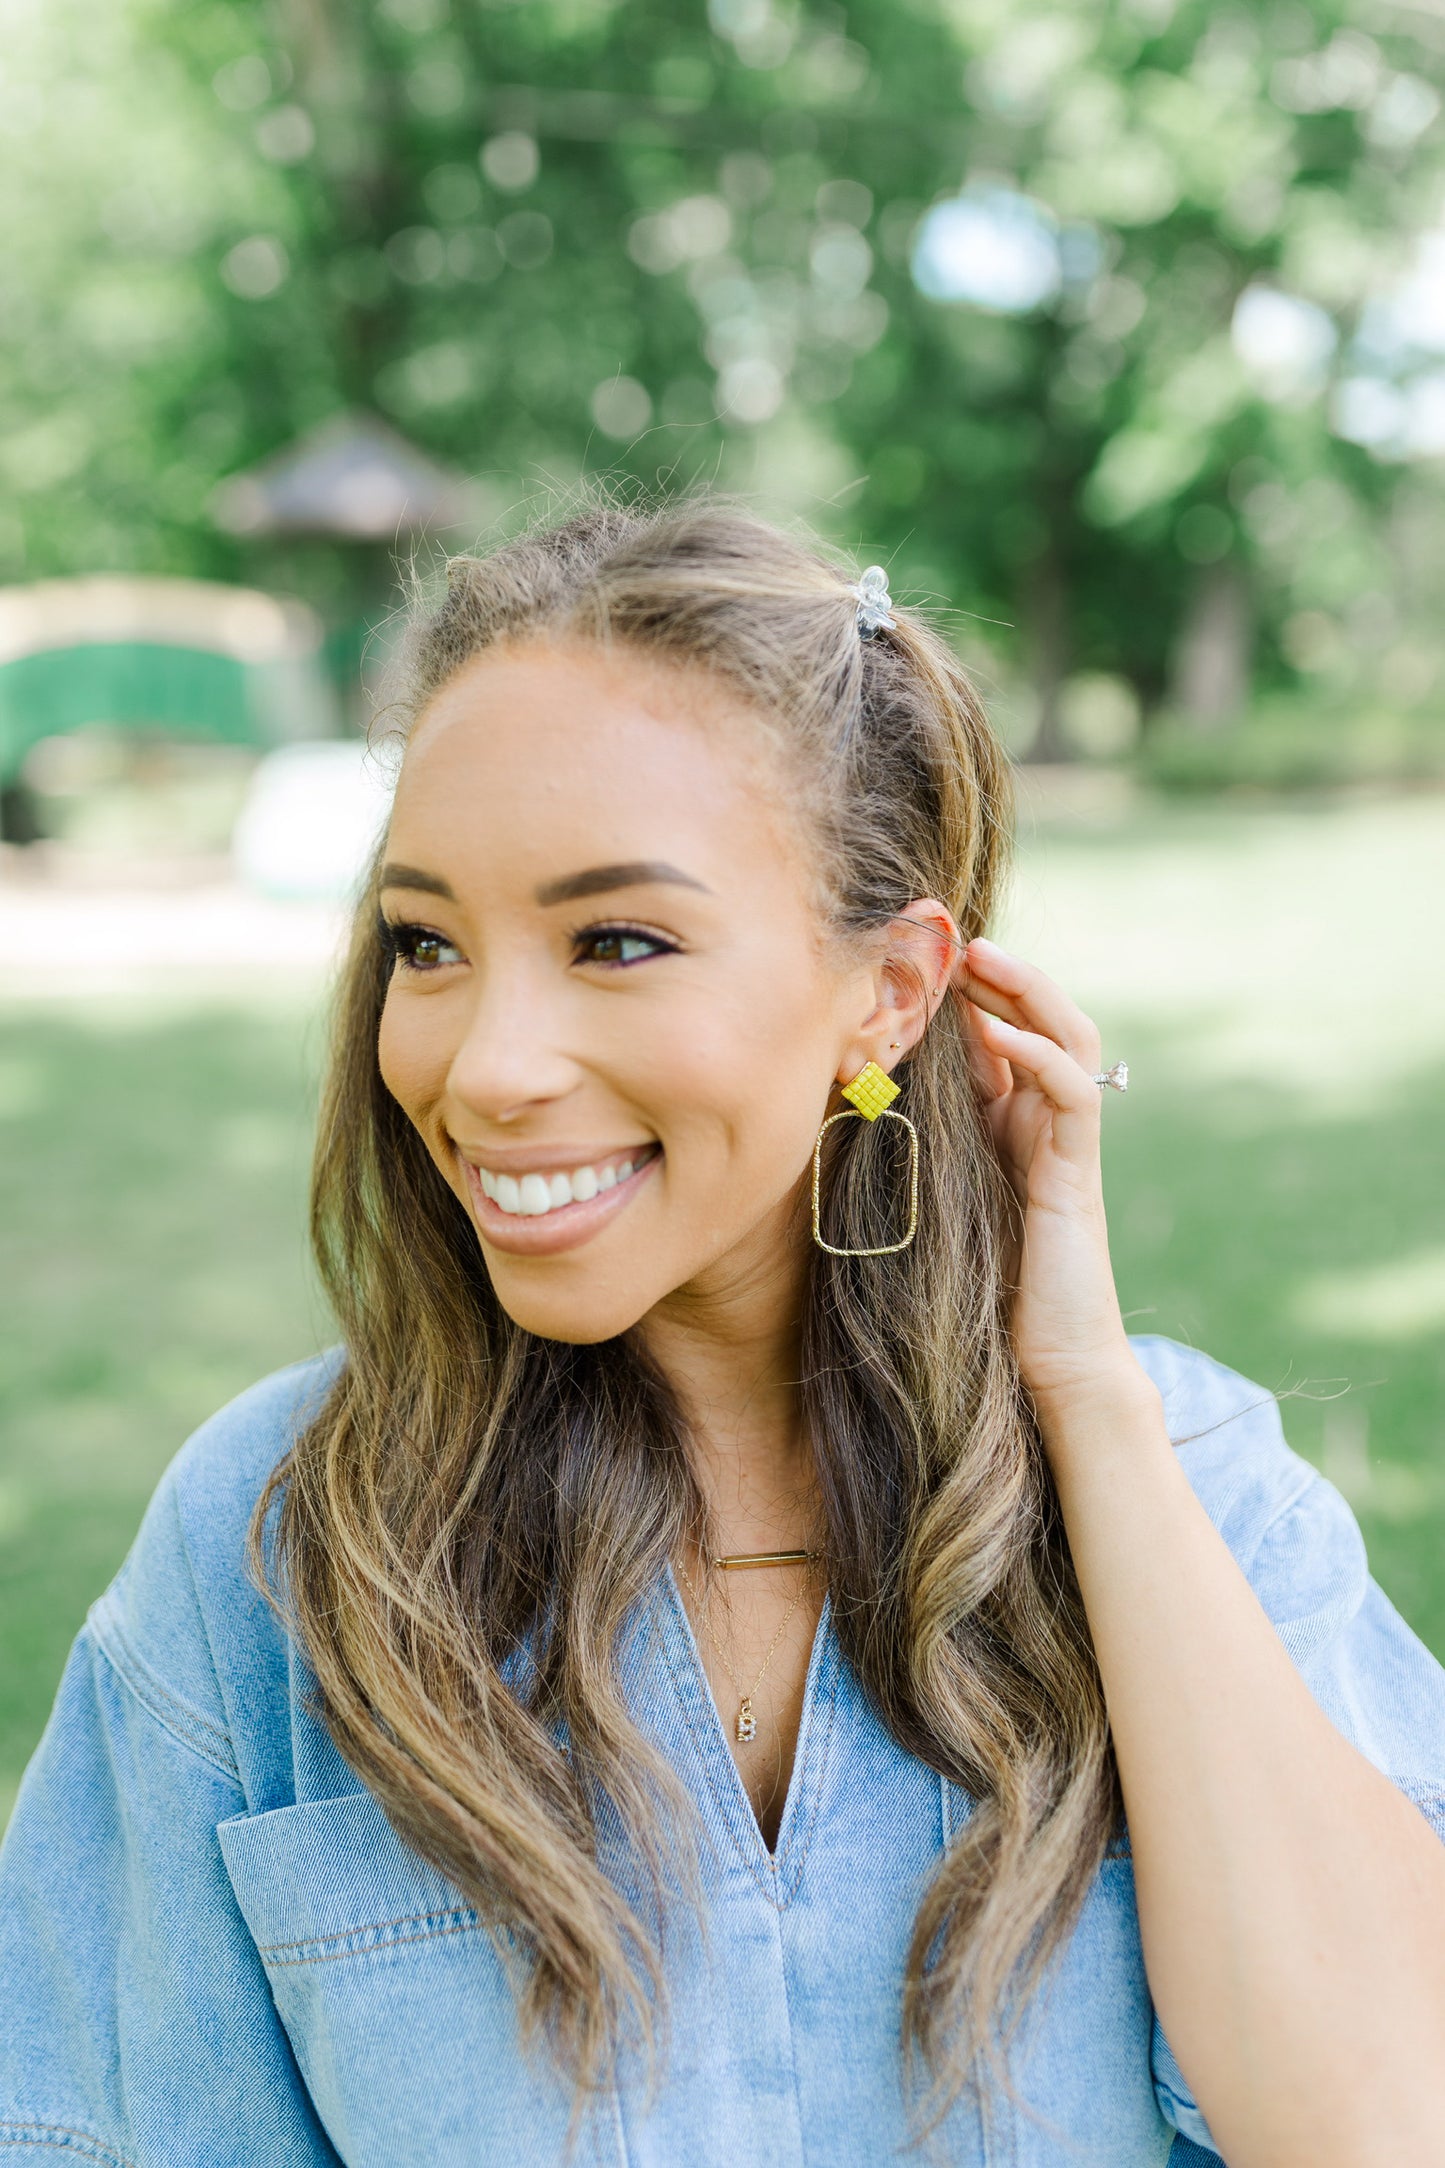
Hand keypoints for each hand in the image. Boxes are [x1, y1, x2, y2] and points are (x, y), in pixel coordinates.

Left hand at [958, 938, 1136, 1415]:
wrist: (1048, 1366)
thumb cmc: (981, 1293)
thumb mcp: (930, 1200)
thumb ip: (911, 1149)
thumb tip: (842, 1103)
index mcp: (1009, 1126)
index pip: (998, 1034)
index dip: (966, 992)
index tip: (916, 957)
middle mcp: (1042, 1124)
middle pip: (1039, 1019)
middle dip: (998, 973)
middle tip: (950, 937)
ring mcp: (1066, 1144)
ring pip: (1068, 1038)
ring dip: (1027, 991)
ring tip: (983, 958)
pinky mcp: (1076, 1173)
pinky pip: (1071, 1093)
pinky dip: (1039, 1055)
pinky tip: (1001, 1034)